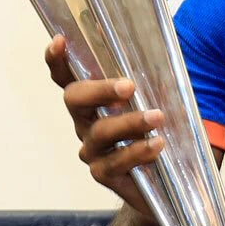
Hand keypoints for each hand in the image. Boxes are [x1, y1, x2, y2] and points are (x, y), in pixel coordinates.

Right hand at [44, 34, 162, 215]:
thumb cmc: (155, 134)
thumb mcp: (157, 104)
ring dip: (130, 122)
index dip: (58, 61)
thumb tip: (166, 63)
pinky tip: (156, 145)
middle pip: (75, 100)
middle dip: (99, 90)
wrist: (162, 184)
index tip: (59, 41)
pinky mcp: (103, 173)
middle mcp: (85, 123)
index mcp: (92, 102)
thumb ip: (154, 86)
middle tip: (129, 86)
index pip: (67, 78)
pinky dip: (137, 151)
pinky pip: (115, 161)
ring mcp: (92, 150)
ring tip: (157, 118)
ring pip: (100, 131)